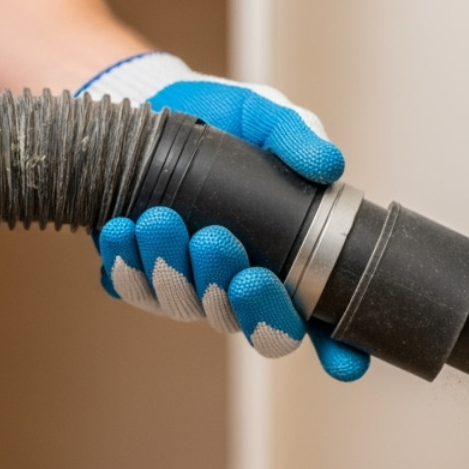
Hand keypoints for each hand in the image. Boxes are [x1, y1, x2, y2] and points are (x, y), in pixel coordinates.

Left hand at [80, 52, 369, 381]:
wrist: (152, 105)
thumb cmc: (224, 122)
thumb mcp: (266, 116)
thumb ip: (297, 134)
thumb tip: (328, 165)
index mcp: (285, 260)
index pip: (317, 320)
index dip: (338, 351)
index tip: (346, 364)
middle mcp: (238, 286)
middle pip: (250, 325)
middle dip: (236, 295)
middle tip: (219, 243)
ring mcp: (187, 287)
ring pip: (185, 306)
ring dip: (171, 269)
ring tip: (161, 220)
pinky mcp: (136, 277)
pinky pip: (131, 289)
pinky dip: (126, 261)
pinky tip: (122, 228)